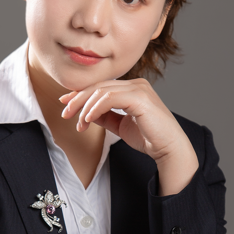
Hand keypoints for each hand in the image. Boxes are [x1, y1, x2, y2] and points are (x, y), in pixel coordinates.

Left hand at [60, 78, 198, 194]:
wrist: (169, 149)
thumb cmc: (149, 138)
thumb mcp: (120, 126)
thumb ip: (105, 117)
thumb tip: (86, 113)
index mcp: (133, 88)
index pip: (102, 86)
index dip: (81, 93)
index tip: (66, 103)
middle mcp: (136, 84)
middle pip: (99, 86)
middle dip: (78, 99)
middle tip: (65, 112)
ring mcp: (139, 88)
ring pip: (102, 91)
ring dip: (85, 107)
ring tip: (79, 123)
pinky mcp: (140, 97)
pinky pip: (110, 98)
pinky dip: (95, 108)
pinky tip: (88, 118)